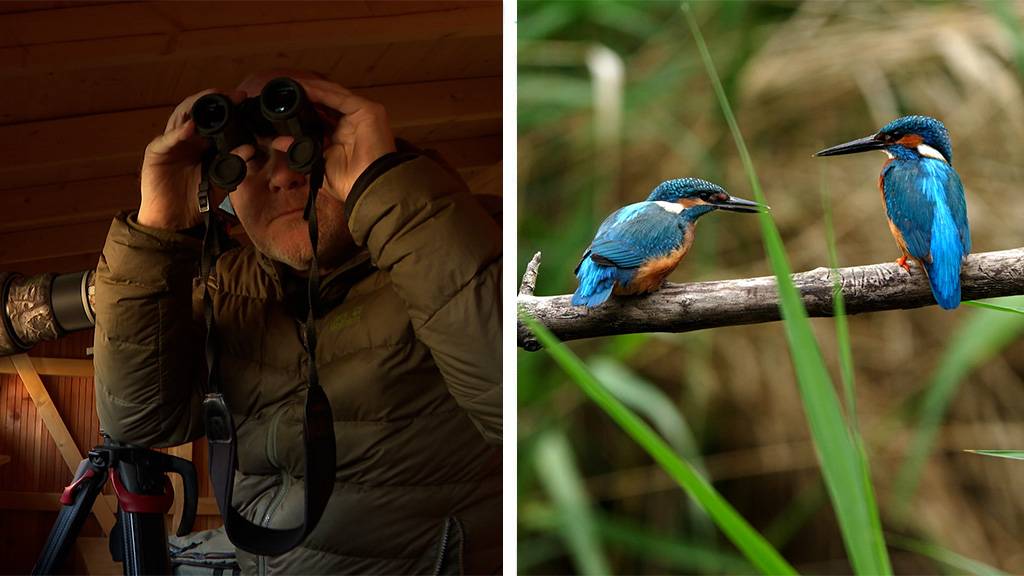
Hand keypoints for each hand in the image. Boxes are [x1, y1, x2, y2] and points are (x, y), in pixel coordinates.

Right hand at [138, 89, 245, 229]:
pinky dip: (178, 132)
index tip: (243, 99)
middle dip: (212, 99)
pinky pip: (167, 140)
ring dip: (195, 106)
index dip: (225, 106)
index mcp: (201, 141)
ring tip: (212, 98)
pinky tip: (190, 127)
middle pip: (195, 109)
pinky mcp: (156, 153)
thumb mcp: (220, 179)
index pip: (212, 116)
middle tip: (232, 94)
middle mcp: (185, 137)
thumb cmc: (196, 198)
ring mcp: (169, 143)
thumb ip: (234, 164)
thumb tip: (250, 148)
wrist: (174, 219)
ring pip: (180, 117)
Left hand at [271, 79, 396, 203]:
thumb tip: (278, 142)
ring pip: (334, 96)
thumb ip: (300, 149)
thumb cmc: (349, 182)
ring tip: (293, 85)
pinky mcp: (369, 111)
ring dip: (313, 89)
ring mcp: (363, 115)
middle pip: (329, 102)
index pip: (323, 115)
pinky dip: (323, 92)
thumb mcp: (318, 162)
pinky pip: (341, 98)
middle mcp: (354, 122)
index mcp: (343, 135)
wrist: (368, 188)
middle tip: (286, 89)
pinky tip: (306, 88)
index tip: (285, 103)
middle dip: (308, 95)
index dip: (306, 107)